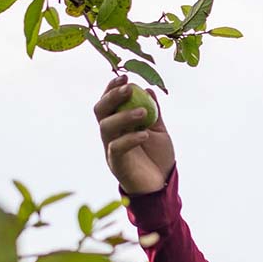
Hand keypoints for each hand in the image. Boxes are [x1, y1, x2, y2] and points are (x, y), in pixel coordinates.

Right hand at [93, 76, 175, 194]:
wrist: (162, 185)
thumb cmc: (158, 157)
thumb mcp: (159, 130)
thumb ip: (154, 112)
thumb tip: (149, 89)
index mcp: (118, 124)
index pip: (109, 102)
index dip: (112, 88)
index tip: (125, 76)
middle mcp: (111, 135)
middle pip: (101, 111)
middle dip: (112, 96)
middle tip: (128, 88)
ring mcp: (111, 149)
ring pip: (106, 127)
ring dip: (123, 116)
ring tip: (143, 112)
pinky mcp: (117, 164)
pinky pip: (117, 147)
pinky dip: (130, 138)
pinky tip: (145, 134)